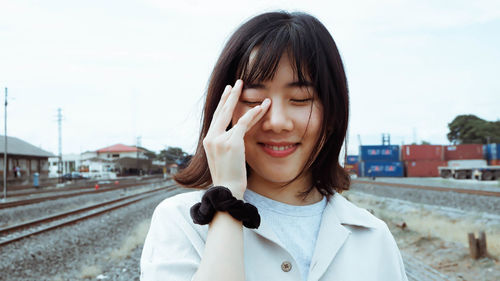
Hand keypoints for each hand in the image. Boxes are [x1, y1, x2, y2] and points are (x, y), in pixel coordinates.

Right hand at [203, 80, 269, 198]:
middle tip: (236, 83)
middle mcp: (211, 138)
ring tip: (245, 86)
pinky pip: (243, 123)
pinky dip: (253, 114)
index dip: (223, 104)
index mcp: (208, 141)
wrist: (227, 191)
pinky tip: (261, 106)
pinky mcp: (231, 143)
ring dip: (240, 99)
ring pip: (232, 115)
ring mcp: (220, 140)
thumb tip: (234, 139)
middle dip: (229, 95)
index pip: (217, 118)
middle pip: (221, 111)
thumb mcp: (224, 159)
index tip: (228, 93)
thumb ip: (226, 146)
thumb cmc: (229, 179)